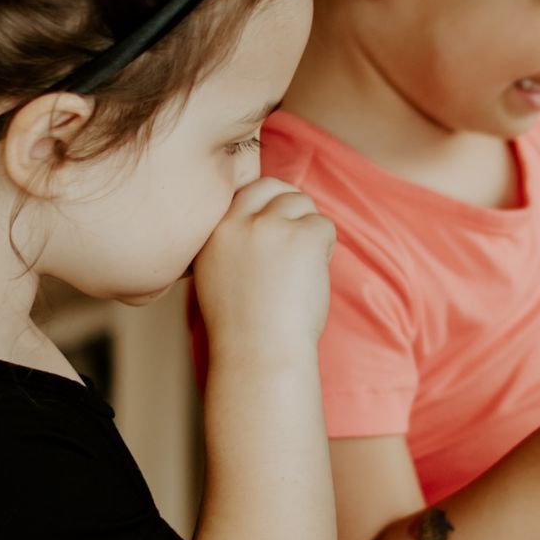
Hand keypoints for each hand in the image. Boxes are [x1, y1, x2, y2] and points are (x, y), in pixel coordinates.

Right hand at [192, 177, 334, 356]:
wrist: (259, 352)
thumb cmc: (242, 326)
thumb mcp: (217, 275)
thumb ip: (231, 242)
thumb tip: (262, 216)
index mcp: (213, 231)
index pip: (244, 190)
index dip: (266, 200)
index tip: (276, 220)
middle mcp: (239, 222)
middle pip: (274, 187)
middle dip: (291, 204)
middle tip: (300, 234)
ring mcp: (271, 226)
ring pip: (302, 204)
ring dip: (309, 230)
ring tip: (304, 266)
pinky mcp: (303, 237)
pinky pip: (324, 225)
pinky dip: (326, 248)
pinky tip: (314, 274)